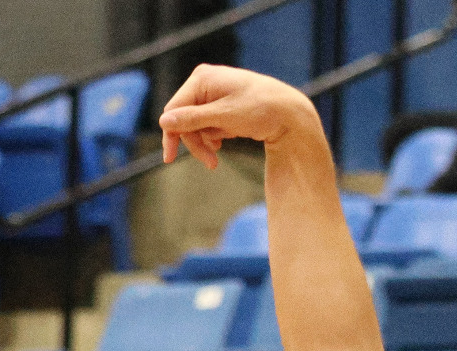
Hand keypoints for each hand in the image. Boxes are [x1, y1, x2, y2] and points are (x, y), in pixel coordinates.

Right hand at [158, 64, 320, 169]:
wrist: (292, 113)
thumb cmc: (260, 110)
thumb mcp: (224, 117)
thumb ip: (194, 119)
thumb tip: (164, 122)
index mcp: (202, 79)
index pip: (175, 109)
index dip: (171, 134)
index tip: (169, 159)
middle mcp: (206, 83)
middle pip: (185, 118)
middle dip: (195, 142)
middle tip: (211, 164)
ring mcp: (215, 94)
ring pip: (197, 124)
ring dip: (206, 141)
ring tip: (220, 152)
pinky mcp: (225, 105)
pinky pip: (210, 124)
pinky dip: (216, 135)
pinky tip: (229, 138)